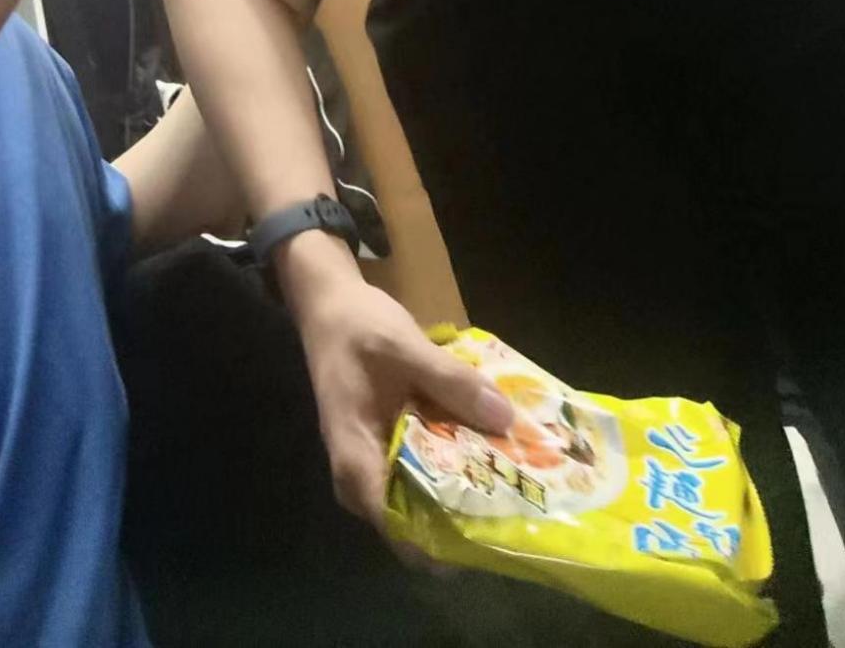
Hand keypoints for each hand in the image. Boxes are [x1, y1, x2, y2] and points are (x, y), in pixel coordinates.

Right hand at [277, 237, 513, 529]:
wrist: (329, 304)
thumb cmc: (357, 327)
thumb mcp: (406, 346)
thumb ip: (451, 381)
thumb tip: (505, 419)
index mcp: (355, 457)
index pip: (397, 527)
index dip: (444, 539)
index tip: (492, 533)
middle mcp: (360, 475)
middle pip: (413, 521)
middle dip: (462, 518)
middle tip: (515, 505)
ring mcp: (372, 464)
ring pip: (419, 500)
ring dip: (461, 493)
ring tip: (511, 482)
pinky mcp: (385, 448)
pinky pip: (420, 474)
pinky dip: (450, 468)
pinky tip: (485, 451)